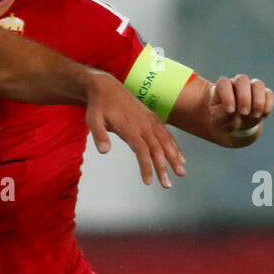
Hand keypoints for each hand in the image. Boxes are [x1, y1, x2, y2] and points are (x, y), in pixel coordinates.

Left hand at [84, 70, 185, 188]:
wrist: (106, 87)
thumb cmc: (98, 106)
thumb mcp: (92, 120)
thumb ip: (99, 135)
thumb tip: (104, 151)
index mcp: (130, 127)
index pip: (142, 151)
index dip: (146, 167)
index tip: (148, 182)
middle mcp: (144, 124)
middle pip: (157, 149)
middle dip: (164, 168)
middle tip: (167, 186)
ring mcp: (150, 121)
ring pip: (166, 141)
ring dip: (174, 157)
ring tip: (181, 173)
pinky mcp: (152, 118)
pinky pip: (166, 134)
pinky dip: (174, 146)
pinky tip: (179, 157)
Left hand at [206, 74, 273, 147]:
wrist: (235, 124)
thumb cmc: (223, 120)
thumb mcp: (217, 120)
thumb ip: (221, 115)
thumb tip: (233, 112)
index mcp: (223, 87)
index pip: (224, 83)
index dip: (227, 96)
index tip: (230, 111)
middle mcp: (237, 84)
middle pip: (242, 80)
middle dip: (244, 97)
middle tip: (243, 113)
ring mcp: (252, 87)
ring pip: (258, 84)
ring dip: (258, 101)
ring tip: (254, 115)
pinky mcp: (264, 94)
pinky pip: (269, 94)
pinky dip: (268, 104)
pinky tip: (262, 115)